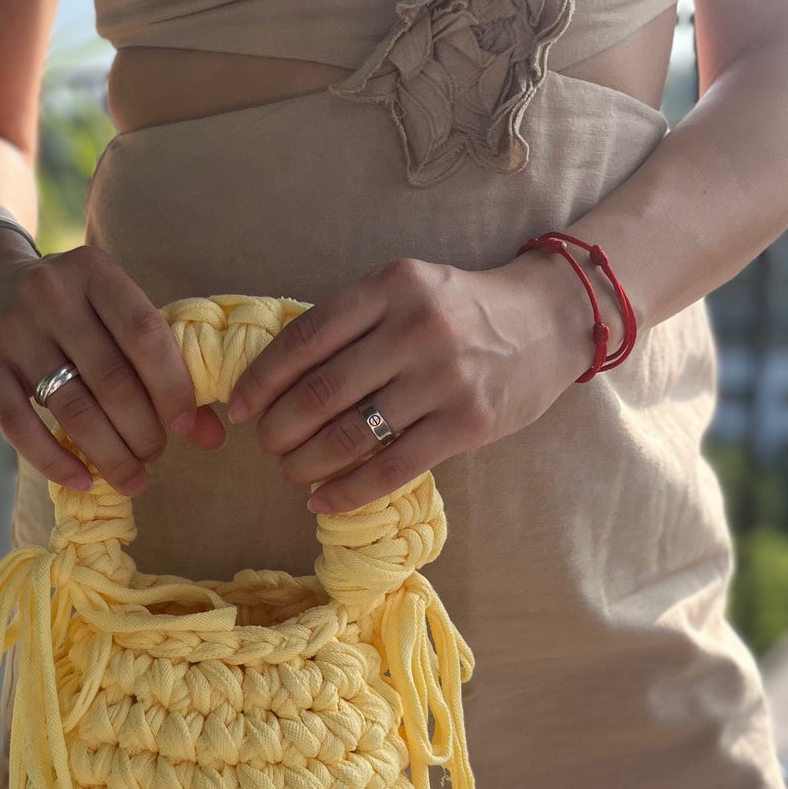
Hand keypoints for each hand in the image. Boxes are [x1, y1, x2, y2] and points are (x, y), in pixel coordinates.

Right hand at [0, 234, 223, 493]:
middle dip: (143, 430)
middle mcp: (49, 293)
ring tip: (132, 479)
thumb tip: (213, 435)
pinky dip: (57, 462)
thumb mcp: (109, 316)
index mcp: (93, 272)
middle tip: (155, 455)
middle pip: (112, 380)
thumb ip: (158, 365)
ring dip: (110, 454)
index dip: (172, 387)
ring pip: (72, 409)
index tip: (187, 426)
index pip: (145, 334)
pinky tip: (83, 480)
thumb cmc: (66, 310)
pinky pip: (21, 427)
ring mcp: (9, 327)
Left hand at [225, 251, 595, 512]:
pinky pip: (392, 468)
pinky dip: (347, 490)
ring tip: (291, 470)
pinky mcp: (467, 423)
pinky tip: (322, 500)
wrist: (550, 320)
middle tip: (267, 444)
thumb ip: (354, 322)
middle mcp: (414, 330)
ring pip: (351, 433)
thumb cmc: (462, 309)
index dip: (262, 380)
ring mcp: (443, 379)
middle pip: (321, 392)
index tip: (238, 406)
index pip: (305, 339)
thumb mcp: (407, 289)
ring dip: (306, 462)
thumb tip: (279, 377)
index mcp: (389, 288)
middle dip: (279, 428)